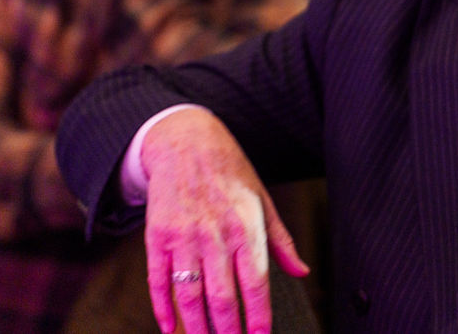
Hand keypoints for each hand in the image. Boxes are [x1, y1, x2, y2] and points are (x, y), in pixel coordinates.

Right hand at [141, 108, 307, 333]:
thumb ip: (281, 241)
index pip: (255, 283)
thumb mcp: (263, 200)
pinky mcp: (157, 237)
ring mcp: (183, 237)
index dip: (258, 317)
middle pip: (221, 297)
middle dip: (228, 332)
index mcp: (245, 227)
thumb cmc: (230, 173)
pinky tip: (170, 328)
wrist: (185, 142)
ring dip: (197, 328)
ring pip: (189, 295)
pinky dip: (163, 310)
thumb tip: (301, 271)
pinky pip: (158, 281)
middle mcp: (214, 234)